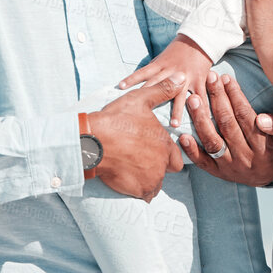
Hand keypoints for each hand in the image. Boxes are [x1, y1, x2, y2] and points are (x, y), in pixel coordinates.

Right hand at [90, 80, 186, 200]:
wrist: (92, 142)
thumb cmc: (116, 119)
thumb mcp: (140, 99)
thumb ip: (163, 90)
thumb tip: (180, 77)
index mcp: (165, 143)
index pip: (176, 156)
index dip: (165, 153)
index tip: (151, 149)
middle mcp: (162, 163)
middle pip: (166, 170)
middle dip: (157, 166)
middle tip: (140, 159)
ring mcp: (151, 178)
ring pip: (156, 183)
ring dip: (147, 178)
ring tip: (131, 168)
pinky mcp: (139, 190)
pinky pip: (145, 195)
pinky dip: (138, 189)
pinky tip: (126, 179)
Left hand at [119, 36, 212, 126]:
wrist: (198, 40)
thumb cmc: (177, 51)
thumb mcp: (162, 57)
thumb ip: (152, 70)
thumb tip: (138, 81)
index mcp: (161, 64)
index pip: (143, 72)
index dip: (132, 79)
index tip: (121, 86)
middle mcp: (172, 71)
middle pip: (159, 85)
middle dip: (150, 97)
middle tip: (141, 111)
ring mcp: (187, 77)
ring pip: (181, 95)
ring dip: (177, 110)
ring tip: (173, 124)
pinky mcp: (199, 80)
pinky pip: (201, 95)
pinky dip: (203, 105)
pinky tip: (203, 116)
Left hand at [179, 70, 272, 185]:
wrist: (267, 177)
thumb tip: (262, 119)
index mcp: (265, 147)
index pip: (245, 116)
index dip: (235, 96)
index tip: (226, 78)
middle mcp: (246, 158)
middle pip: (227, 124)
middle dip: (217, 98)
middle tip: (209, 78)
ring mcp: (230, 166)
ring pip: (213, 141)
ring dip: (201, 119)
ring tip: (193, 99)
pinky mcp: (218, 173)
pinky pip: (203, 162)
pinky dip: (191, 150)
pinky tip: (182, 135)